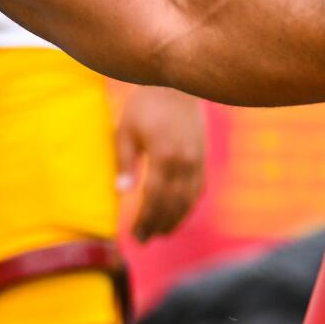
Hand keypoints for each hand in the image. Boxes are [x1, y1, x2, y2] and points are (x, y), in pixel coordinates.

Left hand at [115, 83, 207, 241]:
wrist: (176, 83)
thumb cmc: (145, 104)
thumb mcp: (127, 131)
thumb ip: (125, 162)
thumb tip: (121, 192)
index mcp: (164, 157)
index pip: (154, 199)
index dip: (145, 220)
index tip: (134, 234)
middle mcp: (185, 163)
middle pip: (173, 205)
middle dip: (158, 225)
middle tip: (142, 240)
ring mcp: (198, 160)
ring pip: (189, 200)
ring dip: (175, 220)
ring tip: (160, 233)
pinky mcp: (203, 156)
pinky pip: (198, 188)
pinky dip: (189, 205)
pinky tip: (178, 213)